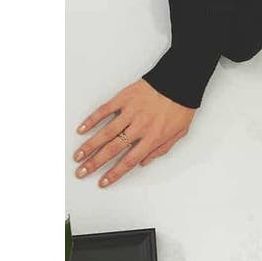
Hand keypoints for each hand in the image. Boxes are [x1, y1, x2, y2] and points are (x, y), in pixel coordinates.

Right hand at [72, 79, 196, 187]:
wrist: (182, 79)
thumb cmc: (182, 104)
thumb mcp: (180, 131)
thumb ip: (162, 148)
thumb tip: (144, 162)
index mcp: (153, 136)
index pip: (129, 161)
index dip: (114, 173)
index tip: (103, 181)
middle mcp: (140, 126)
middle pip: (113, 149)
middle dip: (95, 163)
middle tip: (81, 172)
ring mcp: (131, 111)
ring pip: (106, 132)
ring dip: (90, 145)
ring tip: (78, 156)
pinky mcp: (126, 97)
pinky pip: (106, 109)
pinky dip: (93, 119)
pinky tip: (83, 129)